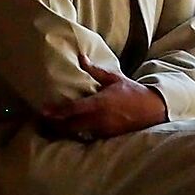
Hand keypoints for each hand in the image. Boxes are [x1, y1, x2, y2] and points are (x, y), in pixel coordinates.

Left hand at [40, 64, 168, 140]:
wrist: (152, 110)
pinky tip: (68, 131)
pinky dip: (76, 134)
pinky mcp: (107, 137)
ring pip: (77, 133)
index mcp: (99, 103)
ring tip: (50, 126)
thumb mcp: (115, 79)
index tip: (43, 111)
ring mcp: (103, 130)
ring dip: (64, 130)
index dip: (57, 111)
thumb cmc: (133, 92)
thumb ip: (96, 71)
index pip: (73, 109)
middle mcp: (99, 119)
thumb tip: (81, 57)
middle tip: (42, 119)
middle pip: (70, 125)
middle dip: (55, 124)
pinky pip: (87, 136)